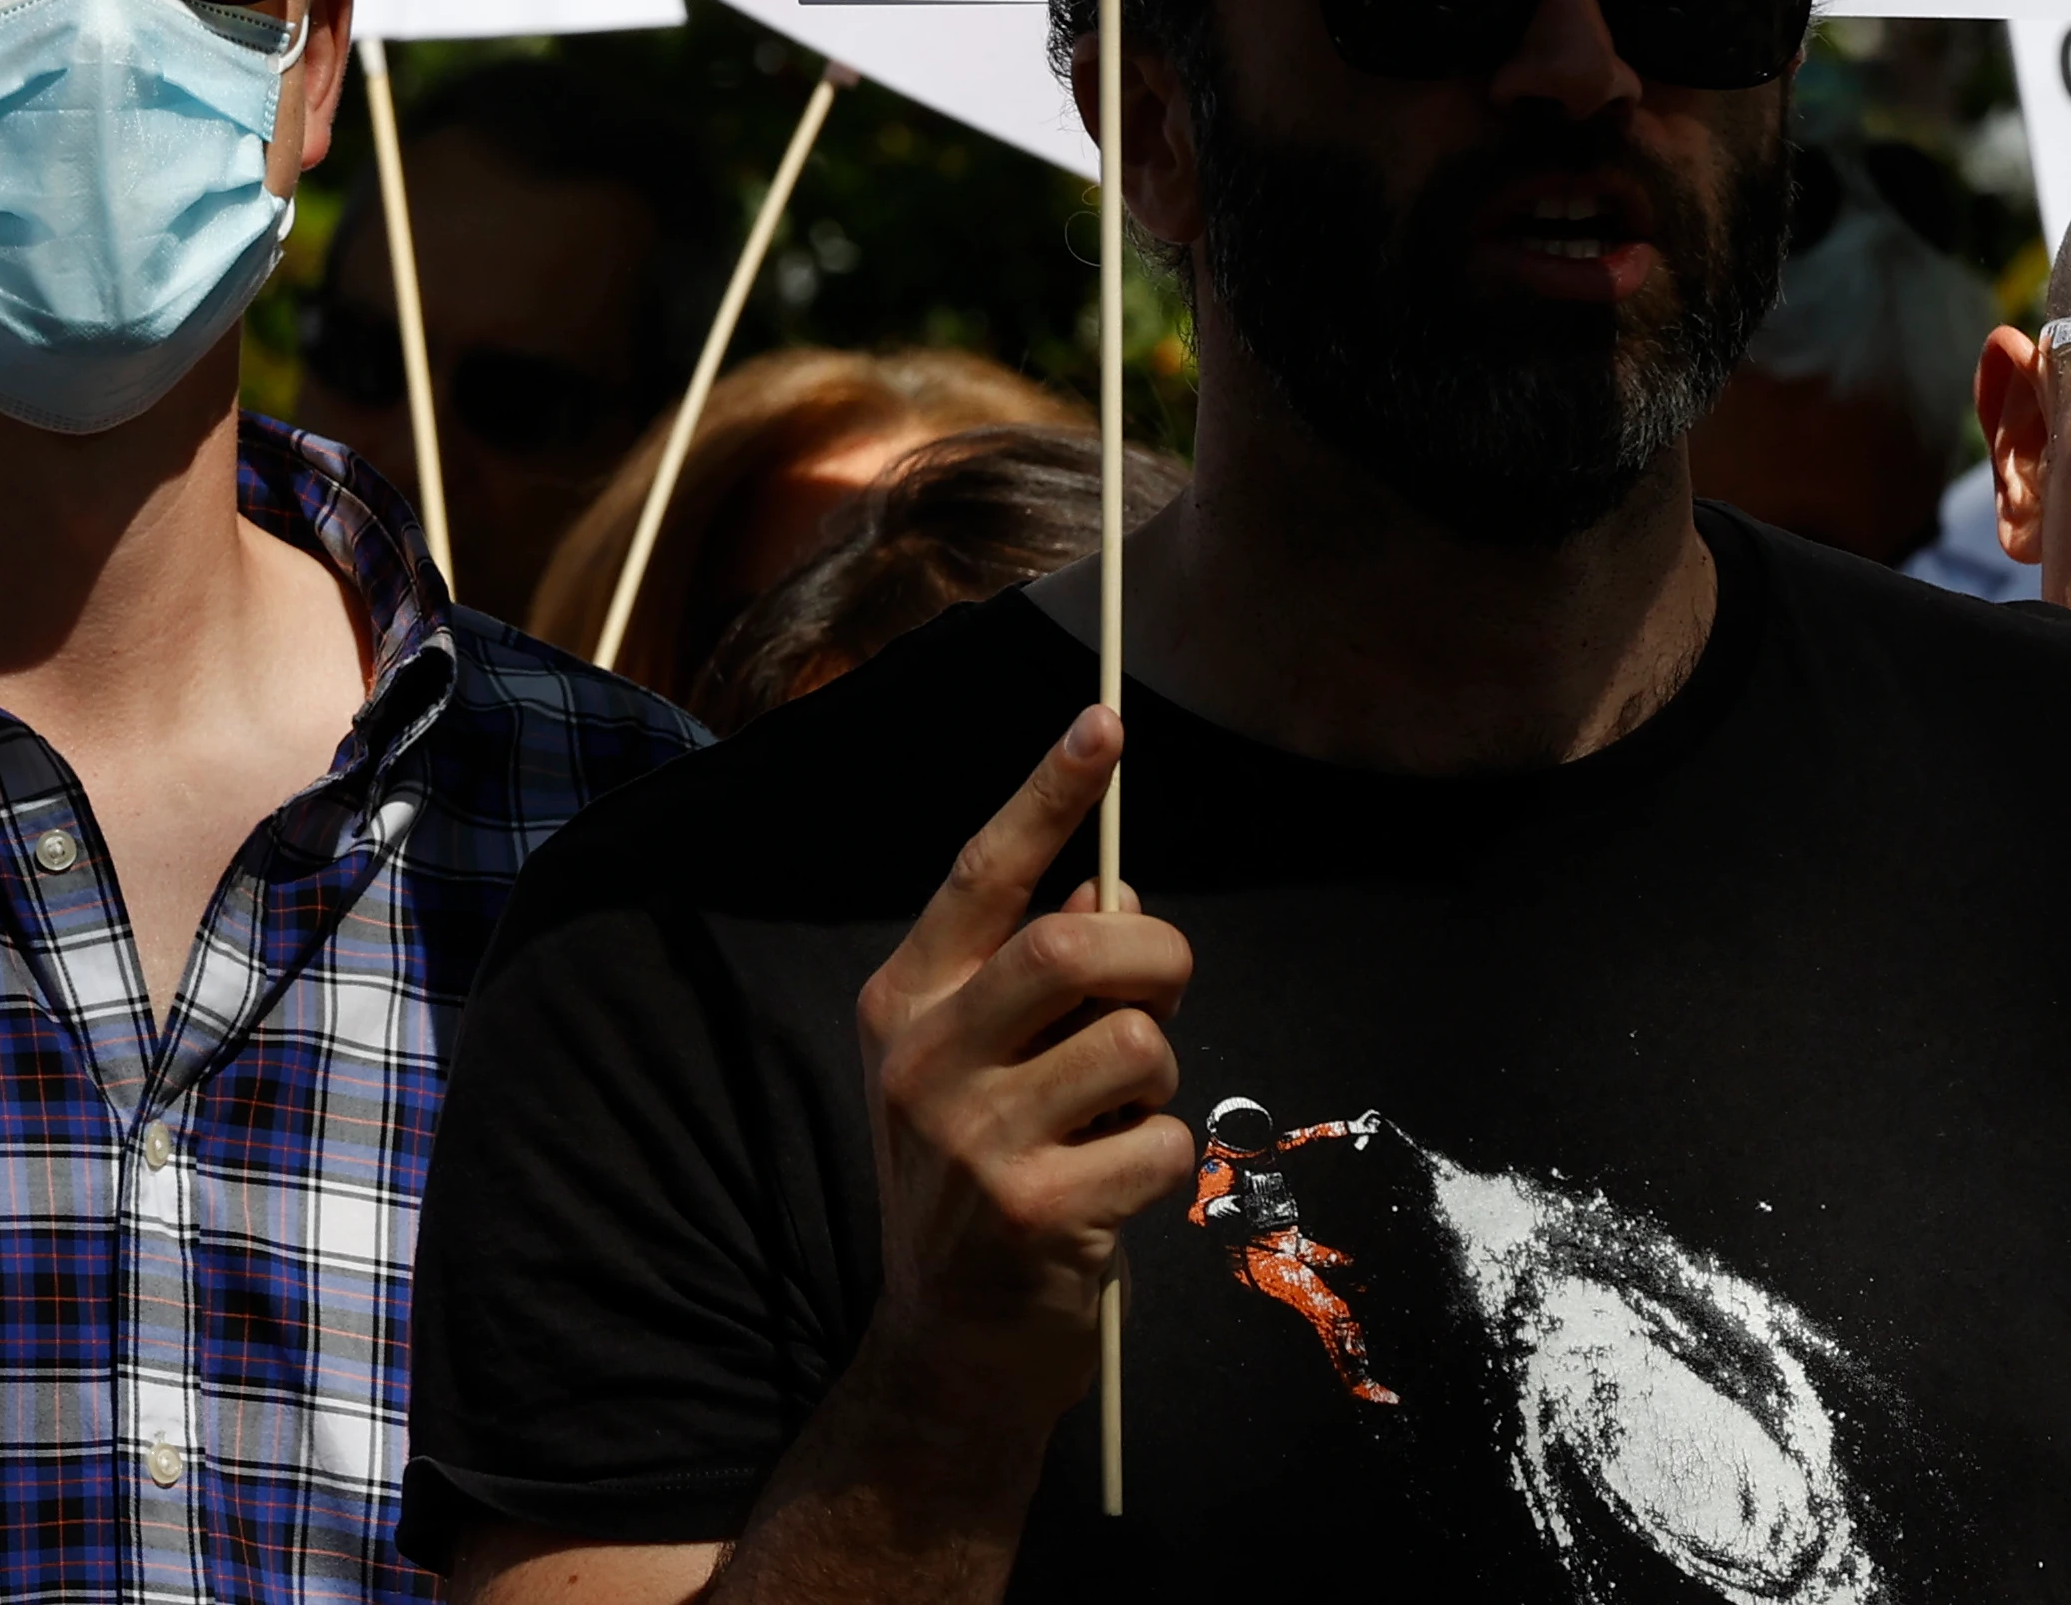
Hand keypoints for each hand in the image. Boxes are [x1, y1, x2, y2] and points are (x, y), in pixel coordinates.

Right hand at [843, 708, 1190, 1437]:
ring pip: (1135, 1046)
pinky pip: (1160, 1143)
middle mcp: (919, 1056)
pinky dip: (1166, 1166)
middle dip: (1158, 960)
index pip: (980, 873)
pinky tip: (1117, 1196)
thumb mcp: (988, 1070)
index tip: (1105, 721)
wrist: (948, 1349)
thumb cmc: (987, 1183)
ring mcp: (966, 1135)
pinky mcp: (1025, 1209)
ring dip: (1163, 1081)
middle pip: (1076, 947)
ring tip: (1122, 1123)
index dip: (1048, 793)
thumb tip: (1111, 895)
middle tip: (1166, 995)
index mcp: (904, 1003)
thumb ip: (1037, 981)